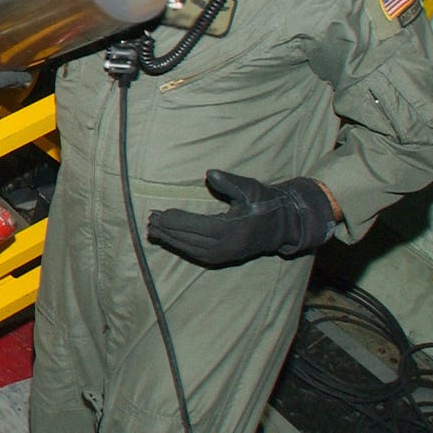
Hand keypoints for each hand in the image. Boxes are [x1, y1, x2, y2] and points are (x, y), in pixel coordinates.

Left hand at [147, 171, 337, 266]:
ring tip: (153, 229)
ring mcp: (225, 255)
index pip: (200, 227)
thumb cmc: (266, 202)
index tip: (161, 213)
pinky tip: (168, 238)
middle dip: (169, 231)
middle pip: (192, 240)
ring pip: (192, 249)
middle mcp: (228, 247)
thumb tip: (210, 173)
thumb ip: (230, 182)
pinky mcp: (223, 258)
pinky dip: (180, 246)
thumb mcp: (251, 188)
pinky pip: (197, 254)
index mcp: (235, 230)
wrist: (282, 225)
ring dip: (171, 240)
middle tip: (150, 220)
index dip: (179, 221)